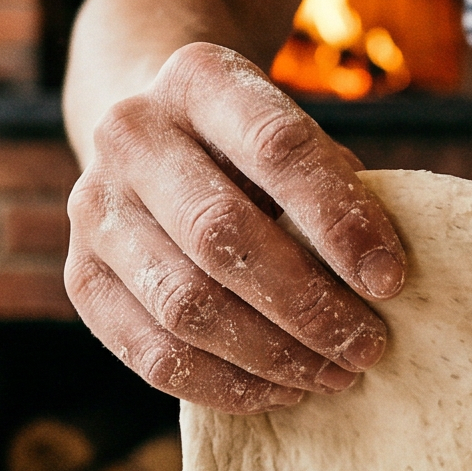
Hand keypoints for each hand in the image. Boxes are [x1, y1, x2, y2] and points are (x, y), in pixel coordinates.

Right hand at [65, 43, 407, 412]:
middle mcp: (131, 134)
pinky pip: (150, 352)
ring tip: (332, 375)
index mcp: (198, 78)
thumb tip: (378, 282)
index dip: (339, 221)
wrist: (149, 131)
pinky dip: (223, 385)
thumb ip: (333, 188)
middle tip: (368, 346)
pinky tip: (279, 391)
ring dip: (271, 354)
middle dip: (307, 305)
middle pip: (221, 234)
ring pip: (184, 304)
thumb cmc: (250, 144)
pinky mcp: (80, 276)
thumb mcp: (293, 133)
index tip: (391, 280)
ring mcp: (93, 207)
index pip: (276, 149)